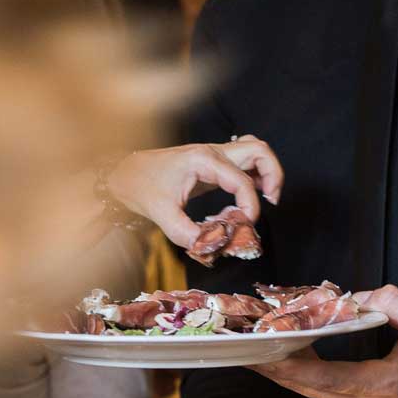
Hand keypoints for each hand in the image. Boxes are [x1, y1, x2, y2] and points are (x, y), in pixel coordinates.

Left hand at [105, 135, 283, 247]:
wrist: (123, 173)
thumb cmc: (140, 187)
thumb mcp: (162, 214)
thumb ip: (187, 233)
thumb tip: (210, 247)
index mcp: (203, 160)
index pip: (242, 181)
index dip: (250, 206)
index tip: (244, 225)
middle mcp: (213, 153)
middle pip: (260, 151)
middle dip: (273, 176)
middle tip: (271, 201)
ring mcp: (214, 156)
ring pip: (255, 151)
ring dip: (267, 172)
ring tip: (265, 198)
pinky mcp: (212, 165)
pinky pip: (243, 163)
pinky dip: (253, 177)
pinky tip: (244, 200)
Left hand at [249, 285, 397, 397]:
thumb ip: (392, 302)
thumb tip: (352, 297)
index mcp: (379, 387)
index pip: (318, 376)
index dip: (281, 362)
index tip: (254, 347)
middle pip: (301, 386)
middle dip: (267, 362)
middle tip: (239, 338)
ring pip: (305, 390)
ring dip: (278, 367)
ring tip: (253, 341)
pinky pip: (317, 391)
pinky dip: (296, 373)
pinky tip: (282, 352)